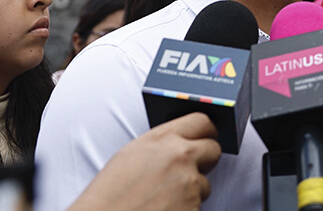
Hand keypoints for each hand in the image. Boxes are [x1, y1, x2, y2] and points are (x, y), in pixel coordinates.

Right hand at [69, 112, 221, 210]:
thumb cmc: (109, 195)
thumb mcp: (132, 154)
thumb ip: (162, 144)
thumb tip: (182, 142)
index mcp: (162, 138)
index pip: (202, 122)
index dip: (207, 131)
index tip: (207, 136)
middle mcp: (180, 156)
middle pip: (213, 149)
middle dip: (206, 160)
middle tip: (192, 169)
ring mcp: (189, 183)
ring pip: (205, 183)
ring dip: (192, 191)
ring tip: (164, 199)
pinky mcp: (193, 207)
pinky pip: (198, 206)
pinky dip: (186, 209)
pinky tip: (165, 210)